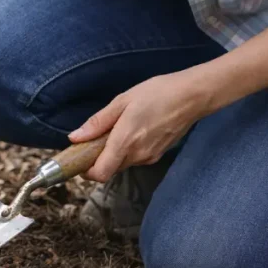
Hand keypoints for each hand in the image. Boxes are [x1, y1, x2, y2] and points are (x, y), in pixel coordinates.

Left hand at [67, 69, 214, 182]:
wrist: (192, 96)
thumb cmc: (156, 94)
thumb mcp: (122, 101)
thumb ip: (98, 122)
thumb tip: (75, 138)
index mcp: (125, 142)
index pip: (100, 174)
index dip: (86, 171)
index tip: (78, 157)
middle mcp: (138, 155)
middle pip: (109, 169)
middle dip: (97, 159)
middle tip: (93, 138)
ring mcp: (150, 157)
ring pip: (122, 164)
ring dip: (112, 154)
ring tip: (114, 129)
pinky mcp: (158, 154)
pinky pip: (135, 158)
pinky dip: (126, 150)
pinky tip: (131, 130)